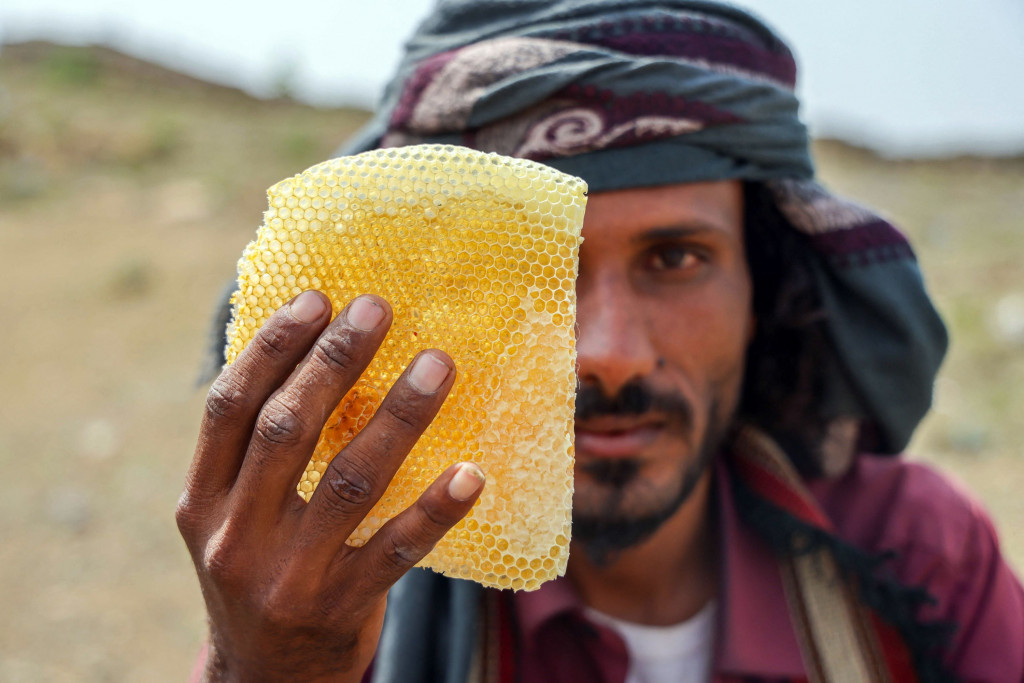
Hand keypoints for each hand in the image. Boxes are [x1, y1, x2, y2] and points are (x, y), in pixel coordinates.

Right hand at [176, 291, 484, 681]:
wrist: (264, 677)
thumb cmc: (260, 570)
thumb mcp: (233, 516)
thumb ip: (258, 454)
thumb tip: (318, 354)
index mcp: (202, 501)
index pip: (229, 408)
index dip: (271, 347)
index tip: (316, 298)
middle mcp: (235, 536)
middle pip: (287, 431)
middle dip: (334, 362)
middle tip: (379, 309)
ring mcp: (288, 576)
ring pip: (349, 481)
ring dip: (397, 416)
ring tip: (437, 364)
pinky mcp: (340, 608)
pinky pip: (396, 552)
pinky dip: (434, 510)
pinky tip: (471, 474)